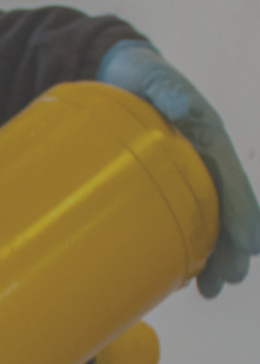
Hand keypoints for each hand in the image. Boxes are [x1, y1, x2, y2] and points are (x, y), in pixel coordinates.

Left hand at [97, 40, 259, 296]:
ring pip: (205, 219)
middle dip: (230, 247)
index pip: (230, 181)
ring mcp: (182, 174)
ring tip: (212, 291)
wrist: (118, 72)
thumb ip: (169, 90)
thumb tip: (186, 109)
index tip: (248, 245)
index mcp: (207, 139)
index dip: (241, 214)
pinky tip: (180, 274)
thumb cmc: (137, 75)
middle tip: (229, 281)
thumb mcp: (152, 76)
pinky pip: (179, 218)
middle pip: (223, 209)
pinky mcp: (159, 184)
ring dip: (211, 255)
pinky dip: (183, 245)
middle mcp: (201, 160)